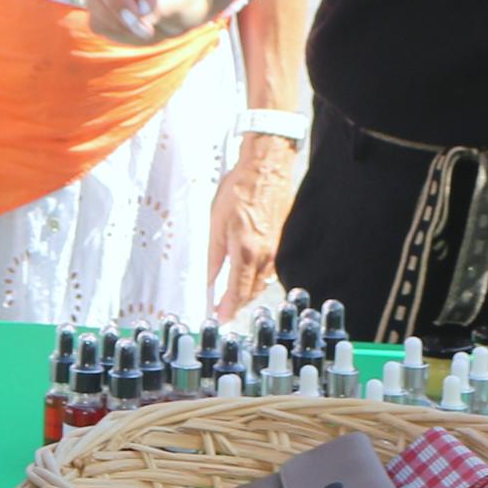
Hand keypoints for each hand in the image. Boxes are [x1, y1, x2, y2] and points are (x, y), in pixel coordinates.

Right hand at [84, 0, 210, 45]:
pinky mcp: (100, 13)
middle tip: (140, 24)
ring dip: (117, 22)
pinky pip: (97, 23)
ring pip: (94, 1)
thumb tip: (143, 18)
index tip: (150, 8)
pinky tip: (134, 33)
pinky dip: (115, 32)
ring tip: (144, 31)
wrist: (176, 11)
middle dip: (118, 3)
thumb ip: (165, 2)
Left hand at [209, 137, 297, 318]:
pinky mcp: (280, 241)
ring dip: (247, 293)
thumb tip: (208, 279)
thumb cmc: (240, 189)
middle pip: (251, 292)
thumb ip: (213, 256)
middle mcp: (264, 254)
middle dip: (237, 305)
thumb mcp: (215, 222)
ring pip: (261, 282)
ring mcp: (275, 248)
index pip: (237, 291)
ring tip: (232, 298)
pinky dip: (257, 279)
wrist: (267, 167)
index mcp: (245, 250)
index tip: (219, 319)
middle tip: (222, 312)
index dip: (227, 309)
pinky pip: (269, 269)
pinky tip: (248, 276)